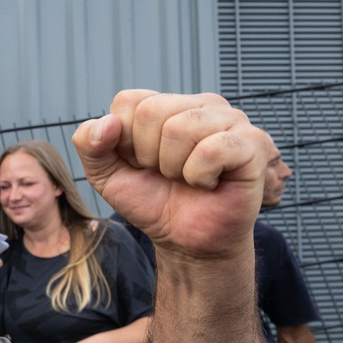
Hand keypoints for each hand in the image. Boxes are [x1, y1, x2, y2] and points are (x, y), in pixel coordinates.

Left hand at [73, 91, 270, 259]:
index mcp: (167, 104)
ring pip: (179, 128)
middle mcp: (201, 104)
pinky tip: (209, 184)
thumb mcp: (107, 175)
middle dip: (148, 156)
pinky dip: (200, 177)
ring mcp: (230, 120)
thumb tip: (107, 122)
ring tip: (188, 179)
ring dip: (174, 168)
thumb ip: (90, 145)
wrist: (186, 241)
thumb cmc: (152, 201)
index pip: (128, 101)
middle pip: (151, 111)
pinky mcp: (253, 143)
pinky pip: (211, 150)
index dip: (124, 142)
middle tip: (167, 174)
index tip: (141, 163)